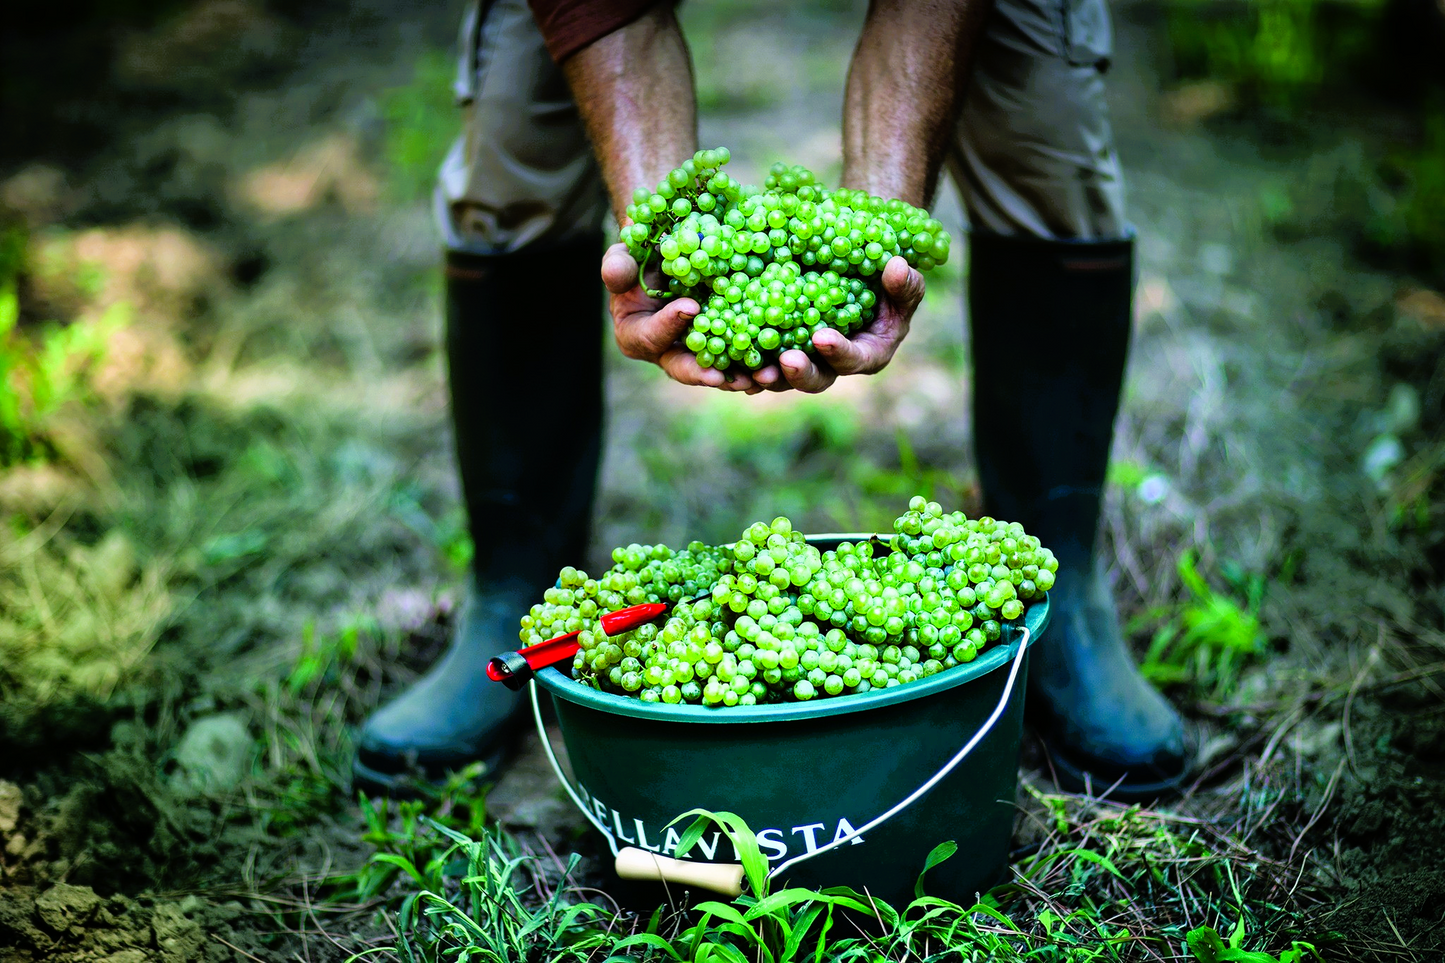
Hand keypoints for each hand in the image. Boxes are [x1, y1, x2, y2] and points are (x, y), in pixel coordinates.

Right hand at [601, 243, 758, 391]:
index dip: (667, 324)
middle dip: (702, 372)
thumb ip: (618, 265)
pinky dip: (755, 364)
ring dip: (737, 377)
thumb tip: (614, 274)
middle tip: (721, 376)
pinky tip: (776, 366)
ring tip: (758, 377)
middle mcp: (665, 352)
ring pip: (715, 371)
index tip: (690, 307)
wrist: (673, 256)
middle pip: (681, 368)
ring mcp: (695, 354)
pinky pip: (738, 361)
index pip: (648, 336)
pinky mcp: (722, 348)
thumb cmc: (643, 255)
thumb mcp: (625, 254)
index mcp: (635, 334)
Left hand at [751, 256, 925, 392]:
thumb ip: (904, 283)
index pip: (854, 360)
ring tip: (747, 371)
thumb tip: (897, 267)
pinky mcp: (778, 349)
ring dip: (763, 376)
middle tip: (783, 361)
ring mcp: (804, 360)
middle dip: (798, 373)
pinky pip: (758, 361)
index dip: (838, 352)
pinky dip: (741, 363)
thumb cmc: (886, 284)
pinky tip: (721, 360)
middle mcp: (833, 365)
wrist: (858, 278)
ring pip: (781, 377)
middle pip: (815, 379)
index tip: (822, 337)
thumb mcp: (902, 284)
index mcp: (867, 354)